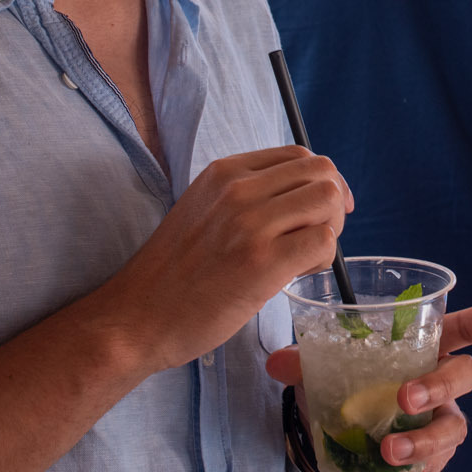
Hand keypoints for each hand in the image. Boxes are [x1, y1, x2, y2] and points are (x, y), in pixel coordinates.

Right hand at [96, 146, 350, 372]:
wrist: (137, 316)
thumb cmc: (174, 273)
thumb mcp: (204, 210)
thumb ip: (245, 197)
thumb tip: (298, 199)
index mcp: (225, 171)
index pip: (299, 156)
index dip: (321, 183)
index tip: (318, 213)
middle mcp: (238, 189)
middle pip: (322, 173)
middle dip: (333, 204)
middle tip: (316, 237)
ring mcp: (250, 223)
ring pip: (328, 200)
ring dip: (331, 229)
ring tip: (307, 257)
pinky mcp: (261, 262)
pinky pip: (322, 241)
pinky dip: (323, 258)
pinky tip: (300, 274)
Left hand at [267, 299, 471, 471]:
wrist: (320, 438)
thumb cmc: (333, 384)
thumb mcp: (315, 368)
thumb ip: (301, 360)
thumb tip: (279, 361)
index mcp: (423, 346)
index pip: (470, 328)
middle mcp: (439, 383)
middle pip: (464, 376)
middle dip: (441, 386)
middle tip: (405, 399)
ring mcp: (437, 424)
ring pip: (450, 431)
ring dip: (421, 443)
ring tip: (386, 455)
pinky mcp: (426, 463)